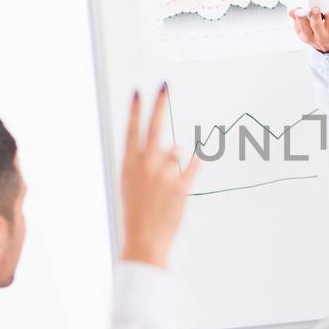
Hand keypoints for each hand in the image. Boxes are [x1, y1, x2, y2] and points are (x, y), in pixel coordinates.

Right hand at [120, 85, 200, 267]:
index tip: (138, 92)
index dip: (135, 110)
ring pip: (176, 152)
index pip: (131, 130)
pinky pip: (193, 165)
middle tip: (164, 86)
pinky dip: (196, 163)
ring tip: (165, 186)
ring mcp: (163, 175)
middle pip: (154, 127)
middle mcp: (145, 166)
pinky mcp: (180, 186)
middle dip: (159, 105)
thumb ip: (150, 164)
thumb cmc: (136, 214)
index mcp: (128, 165)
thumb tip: (176, 147)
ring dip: (174, 163)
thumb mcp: (133, 186)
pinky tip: (200, 157)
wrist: (143, 241)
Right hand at [288, 7, 328, 53]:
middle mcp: (320, 39)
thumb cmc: (318, 36)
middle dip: (315, 15)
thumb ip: (298, 21)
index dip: (299, 16)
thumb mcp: (306, 32)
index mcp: (307, 37)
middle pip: (316, 24)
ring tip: (328, 17)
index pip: (301, 26)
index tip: (299, 9)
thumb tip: (291, 11)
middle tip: (315, 8)